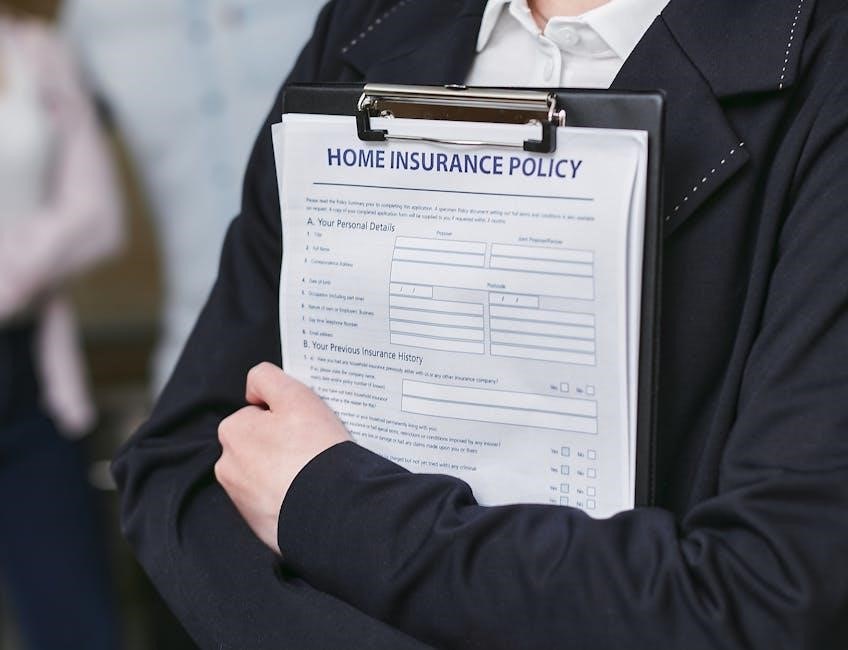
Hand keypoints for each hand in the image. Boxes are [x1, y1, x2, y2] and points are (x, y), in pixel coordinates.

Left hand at [215, 362, 350, 553]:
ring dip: (285, 470)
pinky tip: (309, 494)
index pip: (259, 412)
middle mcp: (228, 466)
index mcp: (232, 432)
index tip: (304, 425)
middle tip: (312, 448)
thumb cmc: (313, 451)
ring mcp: (242, 499)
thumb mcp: (294, 396)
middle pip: (261, 443)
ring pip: (268, 473)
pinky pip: (276, 500)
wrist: (331, 509)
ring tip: (313, 473)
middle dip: (282, 444)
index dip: (284, 415)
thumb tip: (253, 388)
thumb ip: (266, 378)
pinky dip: (290, 496)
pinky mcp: (259, 524)